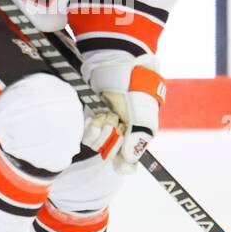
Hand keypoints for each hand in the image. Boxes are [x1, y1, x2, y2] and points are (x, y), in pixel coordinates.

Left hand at [82, 52, 164, 173]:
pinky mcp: (93, 114)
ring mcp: (107, 122)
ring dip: (100, 132)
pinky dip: (90, 128)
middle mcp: (123, 131)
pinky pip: (87, 133)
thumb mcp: (143, 119)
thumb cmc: (137, 91)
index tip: (120, 165)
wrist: (120, 65)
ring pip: (98, 144)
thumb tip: (128, 166)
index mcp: (138, 134)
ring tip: (106, 116)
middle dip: (111, 141)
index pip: (129, 159)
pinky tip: (95, 118)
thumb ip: (137, 143)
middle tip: (116, 124)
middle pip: (111, 152)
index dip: (124, 164)